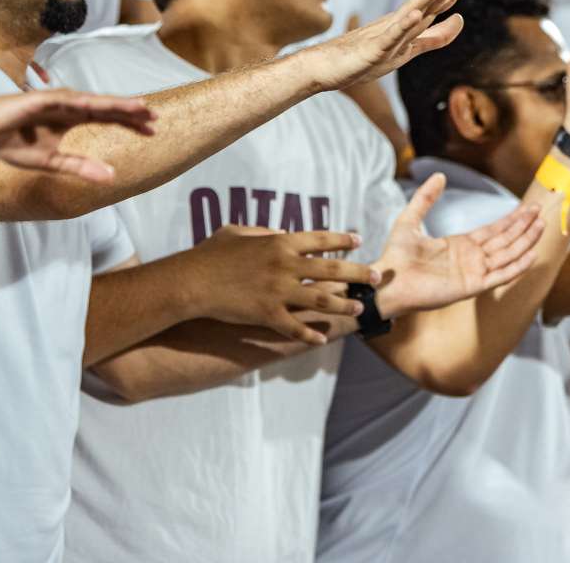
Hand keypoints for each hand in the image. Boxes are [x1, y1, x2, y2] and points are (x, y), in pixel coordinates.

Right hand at [0, 89, 156, 182]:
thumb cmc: (13, 141)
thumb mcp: (50, 161)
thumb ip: (80, 167)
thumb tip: (112, 177)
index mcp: (73, 119)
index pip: (108, 119)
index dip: (130, 123)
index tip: (153, 130)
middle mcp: (69, 107)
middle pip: (106, 107)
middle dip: (131, 111)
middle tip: (155, 116)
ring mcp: (55, 101)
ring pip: (91, 101)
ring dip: (114, 103)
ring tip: (137, 106)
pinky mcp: (38, 100)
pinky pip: (62, 101)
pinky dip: (80, 102)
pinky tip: (95, 105)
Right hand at [181, 226, 373, 344]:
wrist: (192, 281)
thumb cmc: (211, 253)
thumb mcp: (238, 232)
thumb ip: (263, 231)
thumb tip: (281, 231)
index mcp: (280, 242)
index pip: (321, 239)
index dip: (342, 240)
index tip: (359, 241)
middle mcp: (286, 265)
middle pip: (332, 269)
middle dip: (358, 273)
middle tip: (377, 276)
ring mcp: (278, 291)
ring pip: (322, 299)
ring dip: (344, 304)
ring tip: (359, 307)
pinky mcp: (267, 314)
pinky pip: (295, 327)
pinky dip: (310, 334)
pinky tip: (322, 339)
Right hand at [300, 0, 491, 91]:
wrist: (326, 67)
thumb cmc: (366, 57)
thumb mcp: (410, 49)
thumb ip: (435, 36)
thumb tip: (461, 19)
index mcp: (410, 21)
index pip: (442, 1)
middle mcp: (401, 21)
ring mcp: (387, 33)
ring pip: (414, 10)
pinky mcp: (375, 49)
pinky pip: (391, 36)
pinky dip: (404, 24)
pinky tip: (415, 14)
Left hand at [372, 174, 542, 316]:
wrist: (387, 281)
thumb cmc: (396, 256)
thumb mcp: (410, 220)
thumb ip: (425, 198)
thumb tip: (440, 176)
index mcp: (460, 246)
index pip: (493, 231)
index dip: (511, 220)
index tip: (527, 208)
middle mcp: (470, 260)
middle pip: (505, 241)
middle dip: (523, 227)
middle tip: (541, 211)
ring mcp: (473, 273)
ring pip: (507, 255)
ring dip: (524, 242)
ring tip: (541, 226)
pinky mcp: (471, 287)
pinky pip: (499, 276)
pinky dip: (516, 267)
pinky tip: (530, 255)